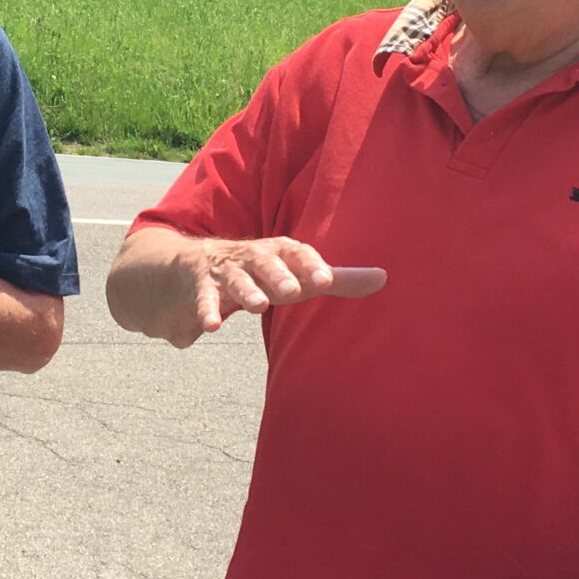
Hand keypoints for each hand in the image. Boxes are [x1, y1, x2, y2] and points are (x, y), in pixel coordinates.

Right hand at [152, 237, 385, 348]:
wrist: (194, 266)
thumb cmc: (261, 273)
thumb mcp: (297, 275)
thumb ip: (338, 279)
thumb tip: (384, 277)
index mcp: (278, 251)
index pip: (297, 254)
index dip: (311, 266)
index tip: (325, 282)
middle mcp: (251, 256)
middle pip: (265, 261)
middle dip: (278, 274)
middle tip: (293, 291)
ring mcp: (223, 270)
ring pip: (236, 279)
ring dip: (246, 290)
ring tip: (258, 305)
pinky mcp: (199, 286)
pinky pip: (203, 298)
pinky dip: (205, 311)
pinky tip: (210, 327)